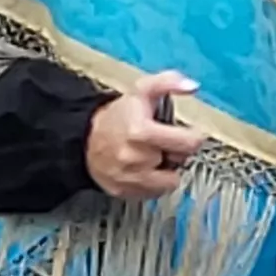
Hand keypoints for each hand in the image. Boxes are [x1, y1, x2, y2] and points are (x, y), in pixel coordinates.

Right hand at [86, 71, 203, 200]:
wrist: (83, 139)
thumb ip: (168, 82)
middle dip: (177, 151)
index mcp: (141, 132)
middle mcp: (135, 158)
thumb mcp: (142, 90)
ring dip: (166, 169)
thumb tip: (191, 86)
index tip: (186, 132)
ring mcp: (129, 177)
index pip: (189, 143)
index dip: (192, 136)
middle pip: (181, 161)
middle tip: (162, 142)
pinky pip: (154, 193)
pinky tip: (143, 169)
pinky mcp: (125, 191)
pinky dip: (153, 183)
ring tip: (153, 156)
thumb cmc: (118, 117)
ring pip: (170, 180)